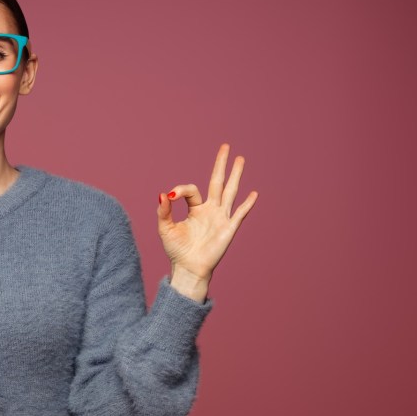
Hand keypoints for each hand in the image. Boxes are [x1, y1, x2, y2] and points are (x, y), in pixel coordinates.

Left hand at [157, 143, 257, 283]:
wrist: (188, 268)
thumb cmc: (177, 250)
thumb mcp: (165, 229)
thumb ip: (163, 211)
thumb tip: (163, 194)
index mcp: (195, 209)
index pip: (191, 190)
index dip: (181, 189)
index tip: (171, 195)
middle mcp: (210, 210)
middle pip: (217, 182)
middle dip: (221, 165)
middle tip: (225, 146)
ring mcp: (221, 218)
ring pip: (230, 192)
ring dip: (235, 176)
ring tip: (240, 160)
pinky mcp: (228, 229)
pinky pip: (239, 214)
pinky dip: (247, 204)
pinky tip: (254, 193)